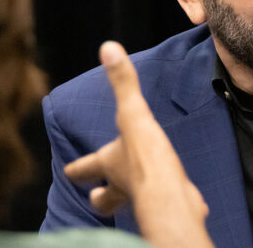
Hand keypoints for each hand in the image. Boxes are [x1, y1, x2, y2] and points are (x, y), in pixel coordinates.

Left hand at [65, 41, 211, 247]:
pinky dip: (171, 199)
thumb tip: (108, 47)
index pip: (85, 167)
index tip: (69, 170)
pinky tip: (182, 198)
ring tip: (133, 194)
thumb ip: (123, 83)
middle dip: (100, 196)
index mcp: (110, 162)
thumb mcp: (134, 115)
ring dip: (129, 197)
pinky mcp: (169, 205)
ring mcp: (144, 198)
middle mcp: (122, 185)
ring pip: (130, 202)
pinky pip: (166, 202)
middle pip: (103, 198)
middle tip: (96, 195)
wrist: (171, 199)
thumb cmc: (147, 160)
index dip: (77, 169)